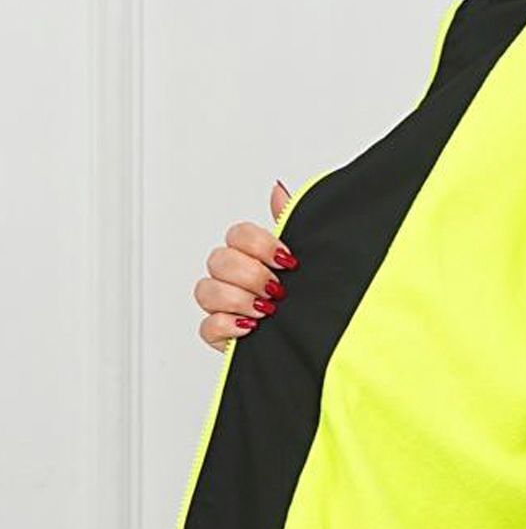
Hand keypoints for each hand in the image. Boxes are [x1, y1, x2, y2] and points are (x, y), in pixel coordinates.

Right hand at [194, 179, 299, 351]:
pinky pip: (205, 326)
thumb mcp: (306, 259)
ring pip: (205, 290)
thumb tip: (277, 190)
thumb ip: (288, 222)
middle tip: (277, 289)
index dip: (259, 245)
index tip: (287, 260)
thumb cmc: (306, 299)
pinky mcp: (220, 334)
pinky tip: (250, 328)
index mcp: (250, 255)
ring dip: (237, 299)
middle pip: (219, 259)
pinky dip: (226, 325)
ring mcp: (223, 306)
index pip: (237, 234)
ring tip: (266, 311)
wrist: (317, 338)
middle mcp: (232, 277)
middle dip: (250, 274)